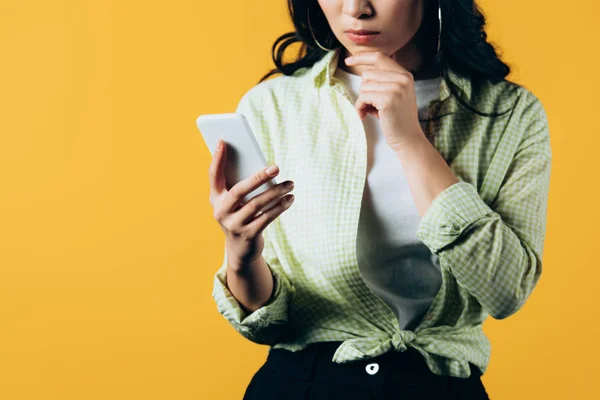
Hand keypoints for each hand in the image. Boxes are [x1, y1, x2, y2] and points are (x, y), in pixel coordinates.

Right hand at [208, 139, 294, 268]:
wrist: (240, 250)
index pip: (214, 175)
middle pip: (240, 190)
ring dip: (276, 192)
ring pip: (256, 204)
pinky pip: (266, 218)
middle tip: (276, 167)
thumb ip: (242, 184)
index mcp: (215, 198)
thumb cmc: (240, 216)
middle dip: (259, 177)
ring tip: (291, 184)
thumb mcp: (236, 201)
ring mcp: (233, 225)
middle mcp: (220, 211)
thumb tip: (263, 167)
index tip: (223, 141)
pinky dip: (280, 207)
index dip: (217, 159)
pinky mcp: (247, 235)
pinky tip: (290, 199)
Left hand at [344, 51, 425, 151]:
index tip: (348, 60)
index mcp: (404, 75)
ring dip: (363, 101)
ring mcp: (396, 88)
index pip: (379, 57)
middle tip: (372, 106)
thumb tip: (364, 73)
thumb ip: (384, 81)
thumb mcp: (395, 94)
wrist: (408, 138)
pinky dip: (360, 107)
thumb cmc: (396, 119)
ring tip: (372, 111)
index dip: (362, 57)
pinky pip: (363, 97)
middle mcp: (402, 78)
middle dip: (364, 90)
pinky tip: (366, 116)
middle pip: (367, 74)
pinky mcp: (388, 99)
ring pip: (364, 86)